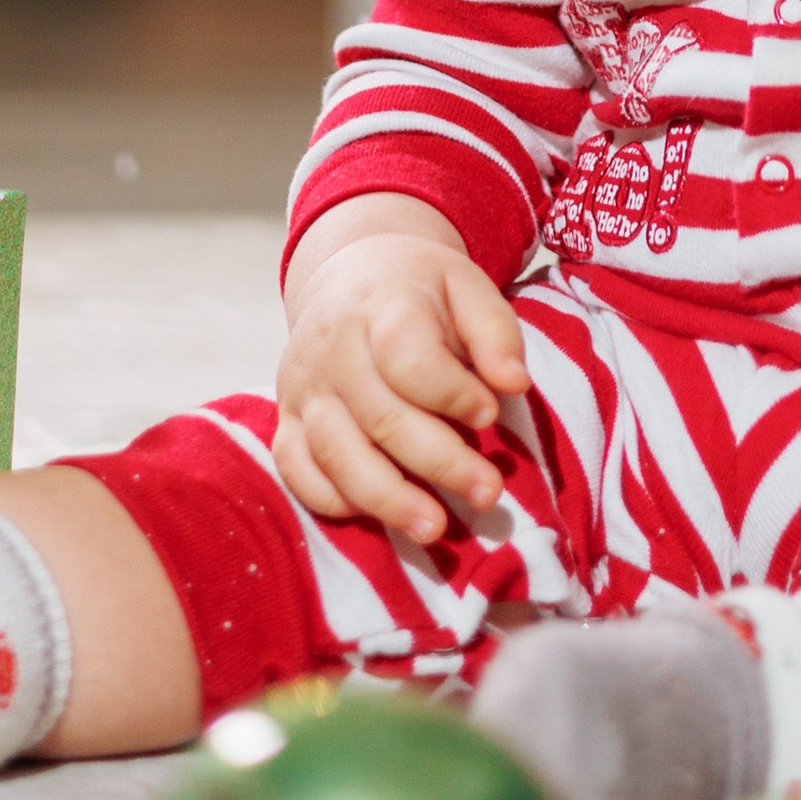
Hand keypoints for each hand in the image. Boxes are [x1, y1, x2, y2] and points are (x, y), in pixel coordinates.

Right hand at [275, 226, 529, 546]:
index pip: (408, 358)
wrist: (351, 272)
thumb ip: (495, 333)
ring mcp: (303, 386)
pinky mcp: (285, 417)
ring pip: (335, 452)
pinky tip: (375, 515)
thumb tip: (515, 385)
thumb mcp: (467, 287)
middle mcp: (332, 348)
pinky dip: (331, 499)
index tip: (491, 414)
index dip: (452, 394)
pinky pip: (296, 468)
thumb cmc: (421, 288)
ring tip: (434, 528)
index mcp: (380, 306)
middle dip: (439, 462)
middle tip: (488, 493)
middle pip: (380, 416)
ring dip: (386, 498)